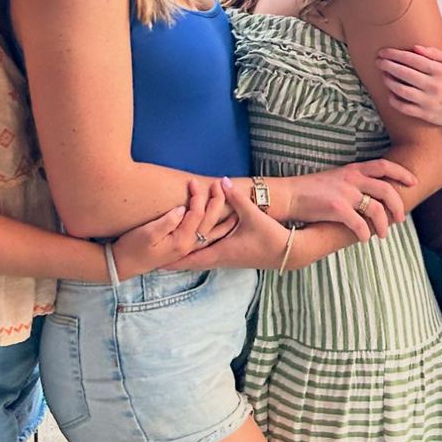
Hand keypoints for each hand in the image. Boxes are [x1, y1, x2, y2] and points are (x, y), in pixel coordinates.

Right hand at [111, 178, 233, 279]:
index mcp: (181, 240)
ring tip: (235, 207)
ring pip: (212, 233)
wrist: (124, 265)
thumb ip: (166, 222)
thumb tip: (182, 209)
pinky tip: (222, 225)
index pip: (196, 214)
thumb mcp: (147, 233)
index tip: (192, 181)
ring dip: (223, 219)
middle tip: (219, 185)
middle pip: (209, 222)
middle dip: (216, 203)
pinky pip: (207, 239)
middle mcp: (188, 245)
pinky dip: (217, 231)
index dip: (197, 196)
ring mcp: (187, 248)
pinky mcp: (184, 249)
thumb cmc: (132, 247)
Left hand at [161, 176, 293, 270]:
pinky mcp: (232, 255)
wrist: (288, 252)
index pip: (190, 257)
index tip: (155, 259)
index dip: (172, 258)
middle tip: (153, 257)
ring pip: (199, 258)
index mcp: (221, 251)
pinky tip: (190, 246)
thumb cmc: (271, 237)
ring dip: (184, 253)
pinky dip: (197, 250)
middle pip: (190, 260)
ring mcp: (226, 259)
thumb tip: (221, 181)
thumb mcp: (253, 215)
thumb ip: (236, 198)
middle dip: (173, 258)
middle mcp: (220, 258)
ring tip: (166, 252)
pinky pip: (208, 254)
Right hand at [276, 159, 416, 240]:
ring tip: (382, 235)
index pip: (384, 166)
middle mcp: (352, 178)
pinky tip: (364, 239)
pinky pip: (360, 224)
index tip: (413, 182)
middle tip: (400, 219)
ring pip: (377, 209)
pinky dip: (365, 234)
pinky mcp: (337, 208)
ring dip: (383, 225)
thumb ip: (353, 183)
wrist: (288, 195)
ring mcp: (345, 193)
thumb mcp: (335, 179)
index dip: (401, 173)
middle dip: (398, 205)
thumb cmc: (310, 191)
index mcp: (352, 169)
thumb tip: (371, 197)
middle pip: (386, 190)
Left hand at [377, 45, 441, 128]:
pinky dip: (394, 100)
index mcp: (440, 71)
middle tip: (378, 61)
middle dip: (388, 66)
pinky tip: (389, 94)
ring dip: (389, 82)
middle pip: (404, 73)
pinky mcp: (425, 114)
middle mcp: (433, 86)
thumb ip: (434, 54)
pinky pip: (404, 107)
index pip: (412, 59)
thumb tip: (415, 48)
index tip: (384, 52)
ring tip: (383, 75)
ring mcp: (429, 101)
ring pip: (402, 90)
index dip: (395, 55)